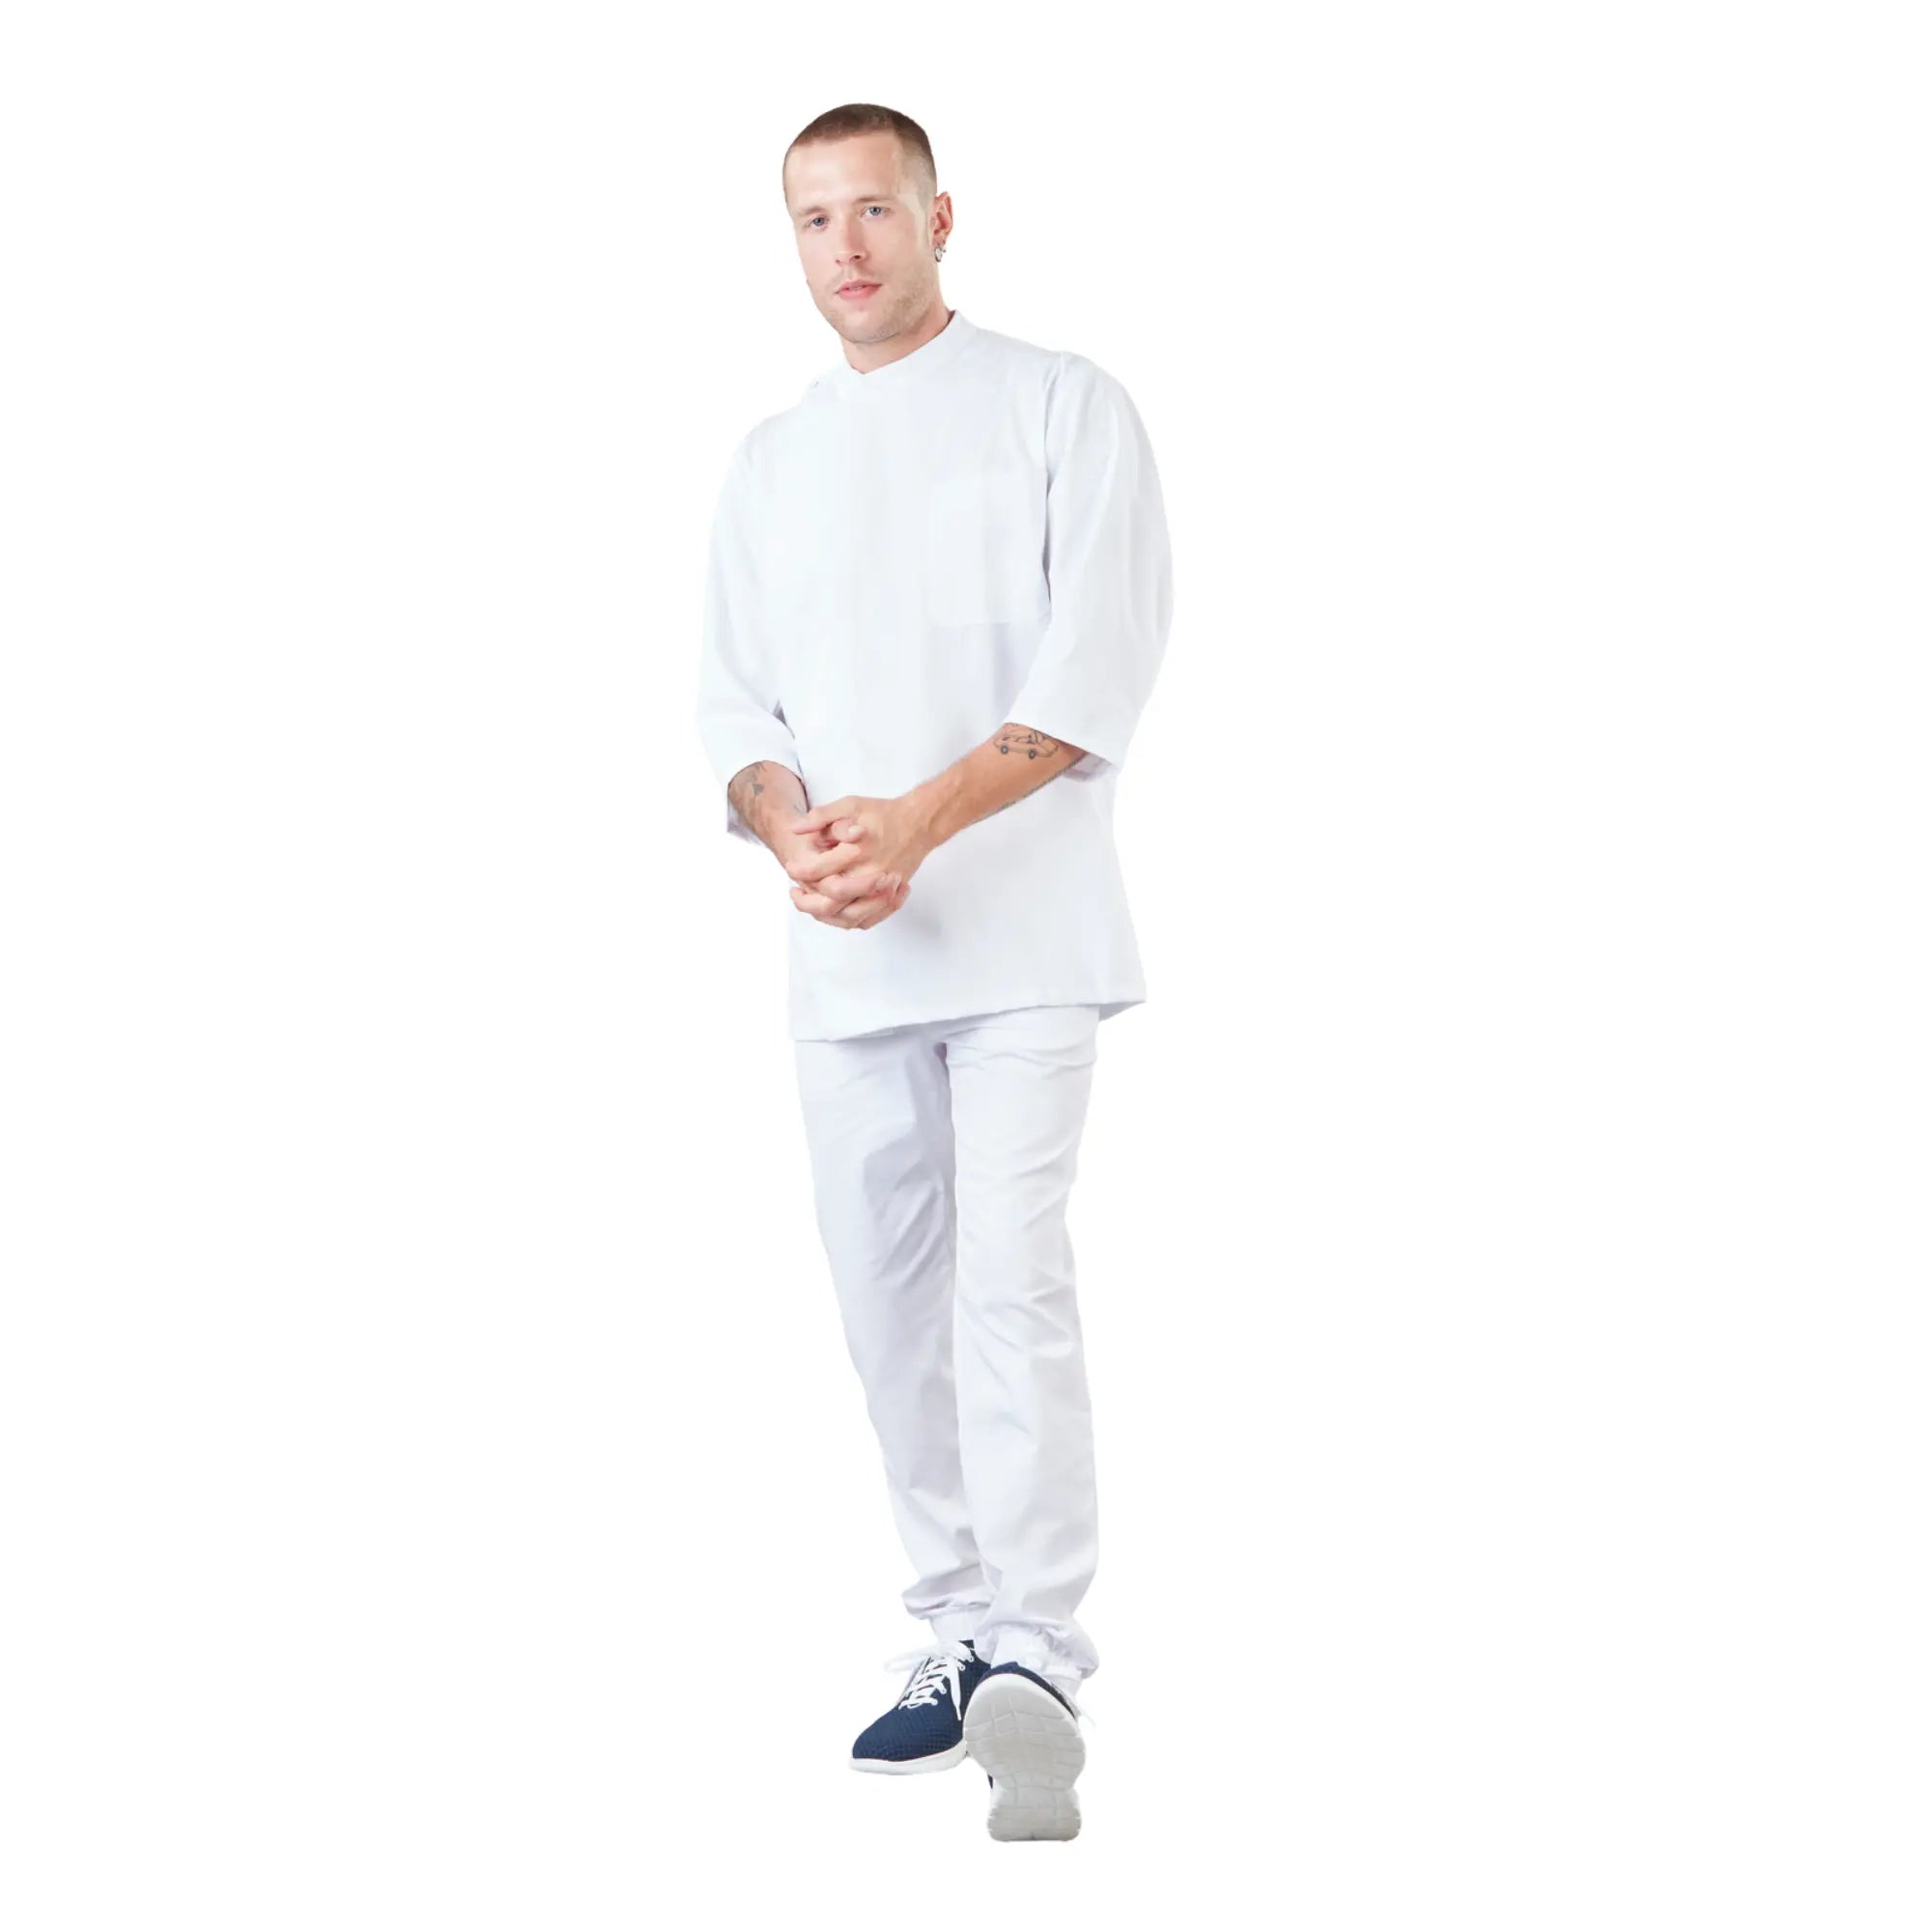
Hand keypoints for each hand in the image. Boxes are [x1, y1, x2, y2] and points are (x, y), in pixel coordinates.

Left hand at [785, 793, 933, 930]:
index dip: (799, 871)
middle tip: (795, 893)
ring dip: (825, 915)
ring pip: (847, 916)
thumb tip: (795, 829)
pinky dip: (849, 920)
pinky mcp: (889, 896)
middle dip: (807, 902)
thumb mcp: (850, 804)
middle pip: (830, 902)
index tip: (790, 868)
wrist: (919, 823)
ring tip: (811, 904)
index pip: (818, 871)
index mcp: (855, 852)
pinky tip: (836, 911)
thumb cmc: (884, 813)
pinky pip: (867, 919)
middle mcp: (868, 875)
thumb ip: (821, 816)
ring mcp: (881, 890)